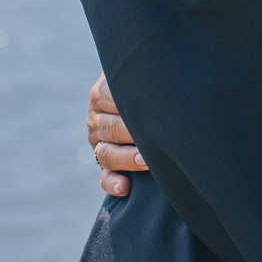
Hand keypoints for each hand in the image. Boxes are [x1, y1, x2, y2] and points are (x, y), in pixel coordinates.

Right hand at [86, 73, 148, 197]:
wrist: (145, 98)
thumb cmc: (149, 82)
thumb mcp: (141, 73)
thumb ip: (146, 75)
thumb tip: (165, 74)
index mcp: (102, 93)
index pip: (112, 99)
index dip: (131, 106)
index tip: (152, 110)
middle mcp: (96, 118)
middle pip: (110, 129)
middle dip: (132, 134)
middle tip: (154, 137)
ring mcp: (98, 143)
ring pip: (106, 154)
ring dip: (126, 159)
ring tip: (147, 161)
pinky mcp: (105, 165)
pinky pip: (105, 177)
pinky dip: (113, 183)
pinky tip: (126, 187)